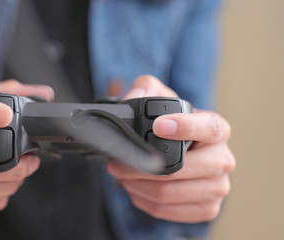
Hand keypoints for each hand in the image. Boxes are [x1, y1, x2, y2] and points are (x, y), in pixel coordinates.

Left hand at [107, 75, 235, 222]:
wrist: (180, 153)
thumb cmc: (170, 125)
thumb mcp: (159, 97)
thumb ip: (146, 87)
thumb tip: (136, 96)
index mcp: (216, 129)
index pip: (209, 128)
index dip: (185, 127)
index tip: (158, 126)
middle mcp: (222, 159)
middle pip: (180, 170)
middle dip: (140, 167)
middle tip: (117, 162)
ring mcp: (217, 187)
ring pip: (168, 193)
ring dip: (136, 186)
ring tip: (122, 175)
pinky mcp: (206, 208)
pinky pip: (167, 211)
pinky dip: (144, 201)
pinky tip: (135, 189)